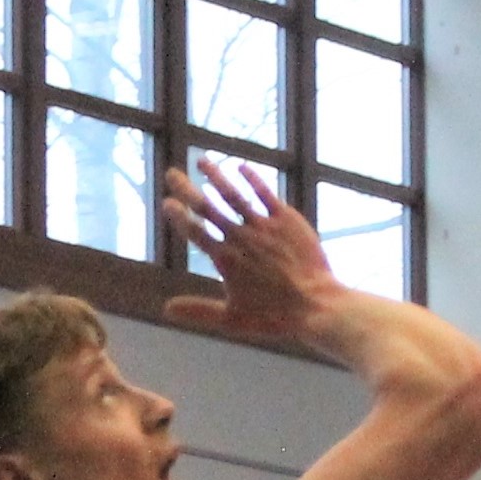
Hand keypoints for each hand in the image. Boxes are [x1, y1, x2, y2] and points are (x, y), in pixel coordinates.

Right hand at [161, 159, 340, 340]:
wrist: (315, 304)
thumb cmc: (274, 316)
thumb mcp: (231, 319)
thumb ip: (198, 311)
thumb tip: (165, 309)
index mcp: (225, 259)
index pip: (195, 232)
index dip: (179, 216)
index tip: (166, 202)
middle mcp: (241, 237)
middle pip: (208, 208)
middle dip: (187, 189)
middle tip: (171, 173)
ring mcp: (264, 226)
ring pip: (234, 195)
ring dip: (216, 177)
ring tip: (202, 160)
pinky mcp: (287, 220)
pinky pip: (266, 194)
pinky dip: (253, 179)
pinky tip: (241, 167)